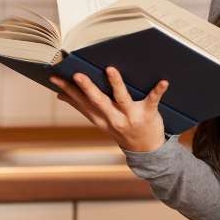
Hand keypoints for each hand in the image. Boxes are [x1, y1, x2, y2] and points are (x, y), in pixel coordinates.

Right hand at [50, 67, 169, 151]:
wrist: (147, 150)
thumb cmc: (122, 129)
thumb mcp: (101, 122)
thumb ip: (83, 107)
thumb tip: (61, 95)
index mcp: (100, 119)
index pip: (81, 103)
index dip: (68, 90)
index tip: (55, 78)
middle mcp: (114, 119)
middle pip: (98, 102)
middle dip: (87, 88)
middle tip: (77, 74)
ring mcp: (131, 117)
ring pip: (121, 99)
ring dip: (116, 84)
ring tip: (110, 69)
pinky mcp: (148, 114)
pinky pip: (152, 100)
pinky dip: (158, 90)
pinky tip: (164, 81)